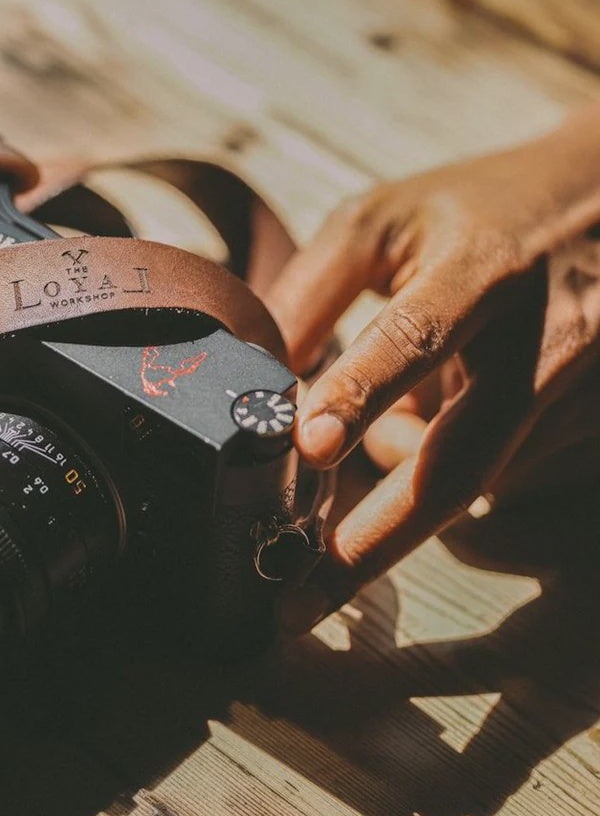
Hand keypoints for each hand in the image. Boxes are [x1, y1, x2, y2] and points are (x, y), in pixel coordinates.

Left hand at [266, 108, 599, 631]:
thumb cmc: (475, 211)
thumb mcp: (382, 224)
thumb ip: (310, 294)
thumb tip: (249, 378)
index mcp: (482, 268)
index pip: (417, 336)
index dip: (361, 393)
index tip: (309, 448)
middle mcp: (550, 334)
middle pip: (462, 461)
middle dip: (375, 539)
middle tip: (296, 604)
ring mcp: (589, 386)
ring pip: (473, 479)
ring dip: (408, 469)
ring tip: (374, 418)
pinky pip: (506, 476)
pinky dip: (456, 464)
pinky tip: (449, 410)